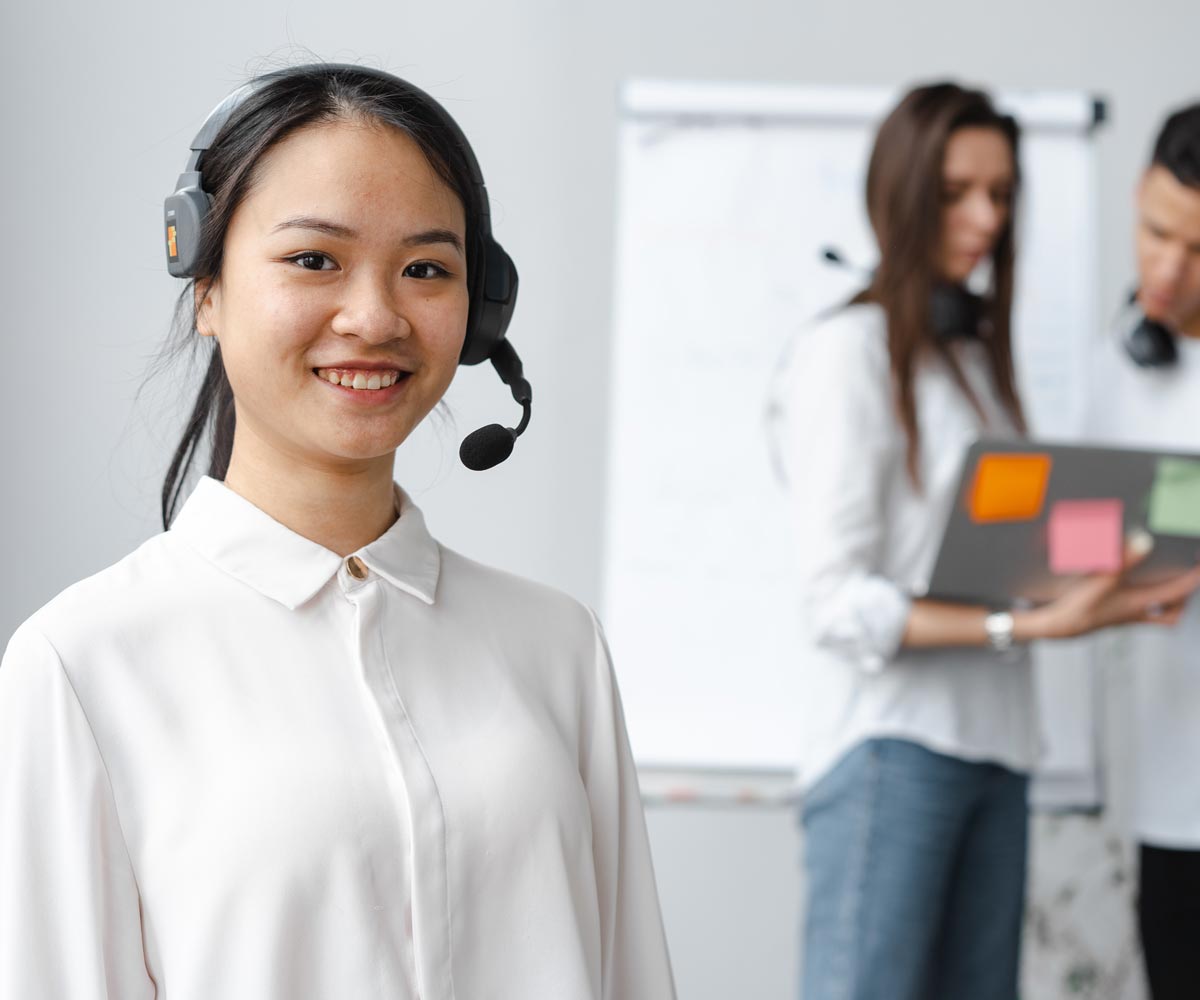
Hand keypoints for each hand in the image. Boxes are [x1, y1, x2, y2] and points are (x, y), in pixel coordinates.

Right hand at [1018, 533, 1199, 640]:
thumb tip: (1145, 541)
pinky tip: (1129, 592)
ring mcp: (1123, 617)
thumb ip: (1124, 559)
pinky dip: (1141, 605)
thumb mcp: (1101, 579)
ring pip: (1156, 617)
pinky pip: (1136, 615)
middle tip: (1183, 580)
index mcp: (1139, 604)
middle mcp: (1135, 613)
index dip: (1193, 577)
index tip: (1199, 564)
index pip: (1177, 591)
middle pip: (1172, 612)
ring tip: (1163, 587)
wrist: (1055, 627)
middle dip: (1182, 597)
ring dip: (1164, 604)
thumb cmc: (1077, 608)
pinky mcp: (1110, 617)